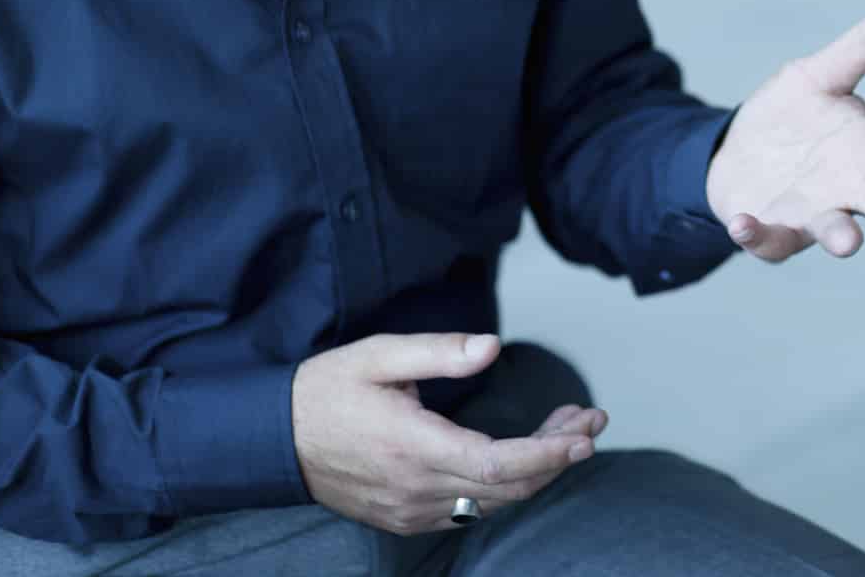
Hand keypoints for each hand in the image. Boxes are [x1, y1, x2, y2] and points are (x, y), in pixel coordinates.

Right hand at [291, 333, 607, 534]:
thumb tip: (492, 346)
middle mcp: (416, 490)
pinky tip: (525, 457)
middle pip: (507, 487)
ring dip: (537, 471)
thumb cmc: (326, 391)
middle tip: (590, 420)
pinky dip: (506, 487)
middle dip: (558, 455)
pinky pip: (468, 512)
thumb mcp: (378, 356)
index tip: (585, 433)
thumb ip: (438, 352)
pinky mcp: (405, 517)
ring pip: (492, 503)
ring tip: (567, 431)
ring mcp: (410, 510)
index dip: (548, 453)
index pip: (499, 465)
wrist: (273, 440)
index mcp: (413, 448)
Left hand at [706, 0, 864, 260]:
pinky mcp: (771, 231)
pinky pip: (766, 238)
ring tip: (849, 242)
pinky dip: (755, 235)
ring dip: (841, 236)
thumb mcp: (824, 73)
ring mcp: (812, 213)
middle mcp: (849, 188)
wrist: (739, 151)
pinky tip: (741, 223)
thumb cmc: (795, 113)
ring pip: (834, 230)